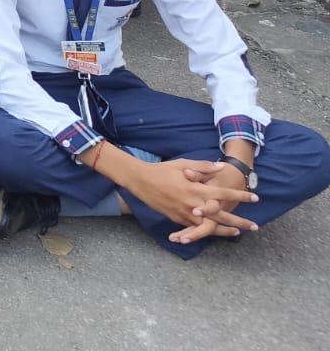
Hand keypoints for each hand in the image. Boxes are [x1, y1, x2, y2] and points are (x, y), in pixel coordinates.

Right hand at [121, 157, 257, 238]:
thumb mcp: (182, 164)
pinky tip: (214, 231)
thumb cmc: (162, 170)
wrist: (140, 181)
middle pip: (221, 215)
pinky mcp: (177, 219)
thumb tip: (221, 167)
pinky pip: (195, 228)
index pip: (223, 194)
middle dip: (239, 221)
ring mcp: (185, 214)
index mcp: (196, 189)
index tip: (255, 198)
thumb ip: (203, 167)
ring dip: (225, 230)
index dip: (240, 196)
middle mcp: (193, 204)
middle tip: (255, 226)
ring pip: (210, 226)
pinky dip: (206, 231)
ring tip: (238, 232)